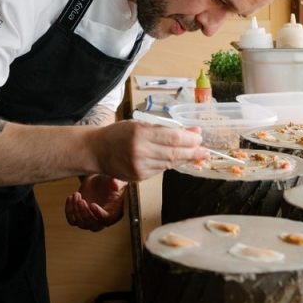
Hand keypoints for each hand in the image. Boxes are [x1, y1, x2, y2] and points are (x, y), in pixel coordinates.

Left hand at [65, 175, 126, 231]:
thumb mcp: (116, 178)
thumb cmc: (109, 179)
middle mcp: (103, 220)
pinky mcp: (80, 217)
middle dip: (85, 214)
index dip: (99, 215)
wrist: (96, 180)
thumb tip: (115, 186)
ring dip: (76, 210)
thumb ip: (118, 182)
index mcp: (115, 213)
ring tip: (76, 194)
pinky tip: (70, 198)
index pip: (107, 220)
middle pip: (94, 226)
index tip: (92, 204)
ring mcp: (90, 220)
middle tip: (81, 200)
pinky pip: (72, 221)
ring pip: (81, 224)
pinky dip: (69, 211)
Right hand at [90, 120, 208, 182]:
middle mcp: (141, 152)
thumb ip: (164, 129)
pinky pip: (161, 170)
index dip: (191, 139)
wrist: (96, 151)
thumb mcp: (140, 124)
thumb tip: (191, 131)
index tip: (200, 137)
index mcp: (141, 135)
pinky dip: (169, 164)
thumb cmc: (118, 133)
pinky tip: (174, 159)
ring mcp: (140, 167)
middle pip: (175, 153)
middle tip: (205, 151)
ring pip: (170, 164)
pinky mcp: (140, 177)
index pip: (174, 138)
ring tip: (194, 154)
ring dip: (184, 159)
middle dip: (193, 152)